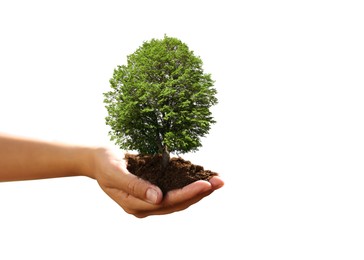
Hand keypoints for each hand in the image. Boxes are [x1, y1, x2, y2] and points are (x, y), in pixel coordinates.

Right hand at [90, 148, 223, 217]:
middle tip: (220, 181)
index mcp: (135, 205)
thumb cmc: (104, 163)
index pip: (168, 202)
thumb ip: (135, 186)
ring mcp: (150, 200)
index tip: (206, 184)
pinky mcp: (153, 191)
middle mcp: (145, 206)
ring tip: (217, 181)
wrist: (97, 160)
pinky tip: (202, 178)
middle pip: (178, 203)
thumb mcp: (115, 172)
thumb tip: (158, 199)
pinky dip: (189, 186)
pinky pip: (175, 191)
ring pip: (179, 200)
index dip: (188, 193)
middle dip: (200, 193)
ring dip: (198, 191)